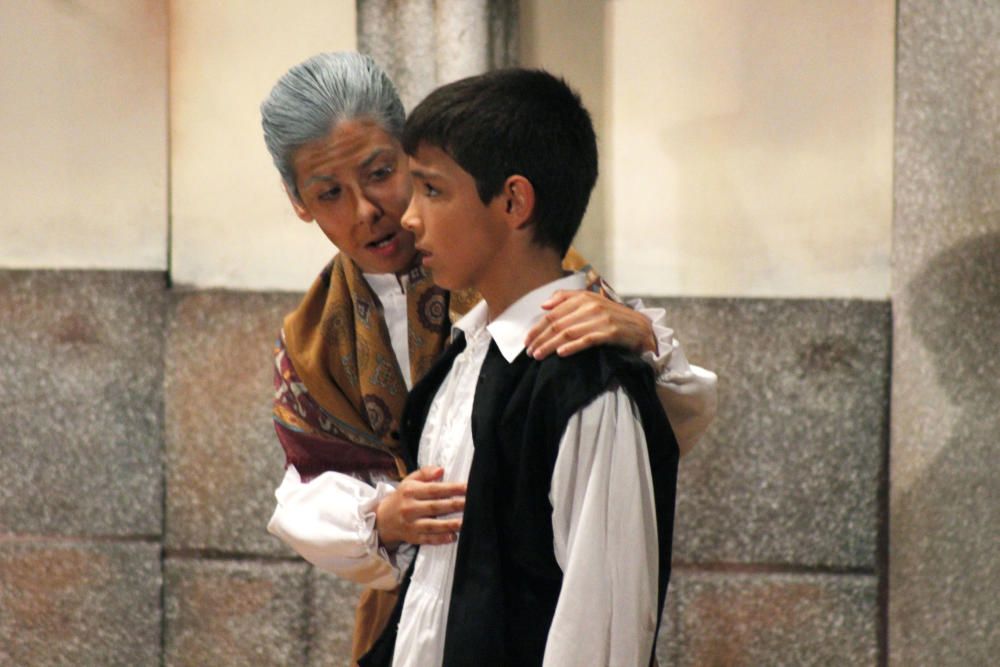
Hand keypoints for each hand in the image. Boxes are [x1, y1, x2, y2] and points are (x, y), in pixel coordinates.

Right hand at [375, 466, 465, 548]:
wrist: (383, 519)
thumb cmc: (402, 497)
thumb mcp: (409, 481)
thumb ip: (425, 473)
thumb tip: (441, 470)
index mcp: (410, 491)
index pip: (434, 489)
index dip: (451, 489)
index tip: (467, 487)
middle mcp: (410, 508)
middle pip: (435, 507)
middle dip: (454, 505)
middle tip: (471, 503)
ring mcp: (411, 524)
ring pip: (432, 525)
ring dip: (449, 524)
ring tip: (464, 522)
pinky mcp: (413, 537)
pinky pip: (428, 539)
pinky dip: (440, 539)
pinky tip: (452, 537)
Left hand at [525, 289, 656, 358]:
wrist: (643, 329)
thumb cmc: (614, 318)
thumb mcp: (592, 304)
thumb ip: (567, 300)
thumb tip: (544, 306)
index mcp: (584, 298)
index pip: (553, 313)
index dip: (537, 327)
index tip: (527, 340)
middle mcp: (592, 306)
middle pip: (558, 323)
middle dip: (541, 338)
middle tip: (529, 351)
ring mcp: (602, 319)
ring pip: (569, 332)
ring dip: (550, 345)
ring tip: (539, 355)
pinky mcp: (611, 332)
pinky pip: (587, 340)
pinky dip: (573, 347)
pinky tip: (561, 354)